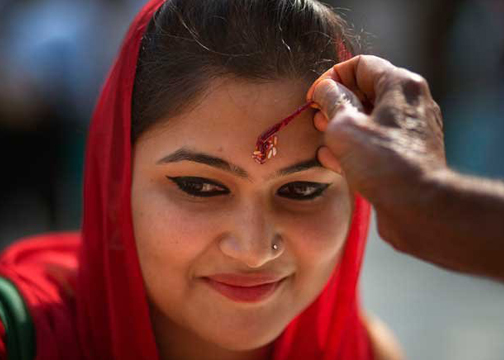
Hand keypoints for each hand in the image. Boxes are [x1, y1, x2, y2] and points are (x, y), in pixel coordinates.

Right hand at [307, 55, 446, 249]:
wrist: (417, 207)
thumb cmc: (382, 163)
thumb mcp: (344, 126)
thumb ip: (331, 101)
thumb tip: (326, 90)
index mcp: (400, 84)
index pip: (360, 64)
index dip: (331, 77)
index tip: (314, 97)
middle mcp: (412, 102)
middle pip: (367, 90)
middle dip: (337, 103)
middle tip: (318, 119)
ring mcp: (413, 129)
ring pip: (371, 117)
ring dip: (344, 126)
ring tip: (324, 140)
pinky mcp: (410, 154)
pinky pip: (379, 140)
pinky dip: (357, 145)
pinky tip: (336, 160)